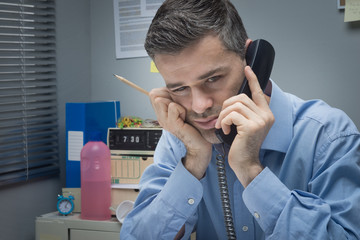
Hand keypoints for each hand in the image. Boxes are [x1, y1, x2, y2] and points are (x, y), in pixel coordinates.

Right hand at [149, 88, 211, 178]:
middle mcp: (160, 117)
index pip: (153, 93)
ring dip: (176, 103)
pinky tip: (185, 118)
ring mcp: (165, 121)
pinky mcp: (172, 124)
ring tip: (182, 113)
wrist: (199, 143)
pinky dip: (181, 109)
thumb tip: (171, 87)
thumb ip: (174, 99)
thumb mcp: (182, 109)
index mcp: (161, 113)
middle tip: (180, 108)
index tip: (176, 102)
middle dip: (169, 96)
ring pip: (161, 100)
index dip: (165, 92)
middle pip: (155, 95)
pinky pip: (173, 107)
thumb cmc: (193, 125)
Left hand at [215, 66, 273, 186]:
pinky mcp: (251, 126)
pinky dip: (225, 122)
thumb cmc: (242, 146)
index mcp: (266, 114)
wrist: (245, 163)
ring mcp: (260, 120)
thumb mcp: (246, 126)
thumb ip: (245, 112)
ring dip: (224, 115)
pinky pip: (232, 115)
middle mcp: (266, 115)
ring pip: (235, 105)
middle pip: (240, 97)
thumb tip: (235, 100)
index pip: (259, 92)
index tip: (246, 67)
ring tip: (224, 126)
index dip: (252, 79)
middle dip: (226, 107)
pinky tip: (226, 131)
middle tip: (222, 120)